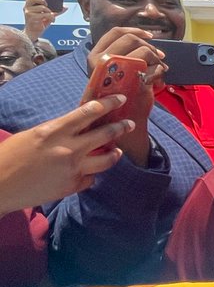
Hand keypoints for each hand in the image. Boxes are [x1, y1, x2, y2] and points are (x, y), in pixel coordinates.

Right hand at [0, 96, 133, 215]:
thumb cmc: (10, 157)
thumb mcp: (34, 135)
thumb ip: (58, 131)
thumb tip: (77, 127)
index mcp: (55, 130)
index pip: (89, 111)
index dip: (109, 103)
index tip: (120, 99)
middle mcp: (68, 148)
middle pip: (105, 134)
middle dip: (121, 127)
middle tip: (129, 124)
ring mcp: (73, 169)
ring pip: (107, 159)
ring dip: (114, 154)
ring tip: (117, 151)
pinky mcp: (72, 187)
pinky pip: (91, 178)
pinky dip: (90, 174)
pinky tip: (86, 172)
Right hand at [23, 0, 61, 40]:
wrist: (34, 33)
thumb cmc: (40, 23)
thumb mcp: (48, 15)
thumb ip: (56, 11)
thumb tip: (65, 7)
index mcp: (29, 5)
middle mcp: (26, 8)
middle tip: (47, 4)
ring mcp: (28, 13)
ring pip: (41, 7)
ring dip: (49, 11)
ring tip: (51, 15)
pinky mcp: (31, 18)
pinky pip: (44, 15)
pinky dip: (51, 17)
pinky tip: (52, 21)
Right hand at [87, 28, 166, 165]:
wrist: (122, 126)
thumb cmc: (120, 97)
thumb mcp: (116, 73)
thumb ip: (124, 56)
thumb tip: (145, 39)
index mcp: (95, 57)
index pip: (115, 32)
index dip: (135, 31)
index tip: (149, 36)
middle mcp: (101, 63)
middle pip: (131, 39)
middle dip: (149, 46)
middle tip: (158, 56)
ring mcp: (116, 72)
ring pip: (143, 51)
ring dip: (156, 58)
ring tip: (160, 68)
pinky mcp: (132, 83)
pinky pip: (153, 68)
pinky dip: (160, 71)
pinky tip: (159, 81)